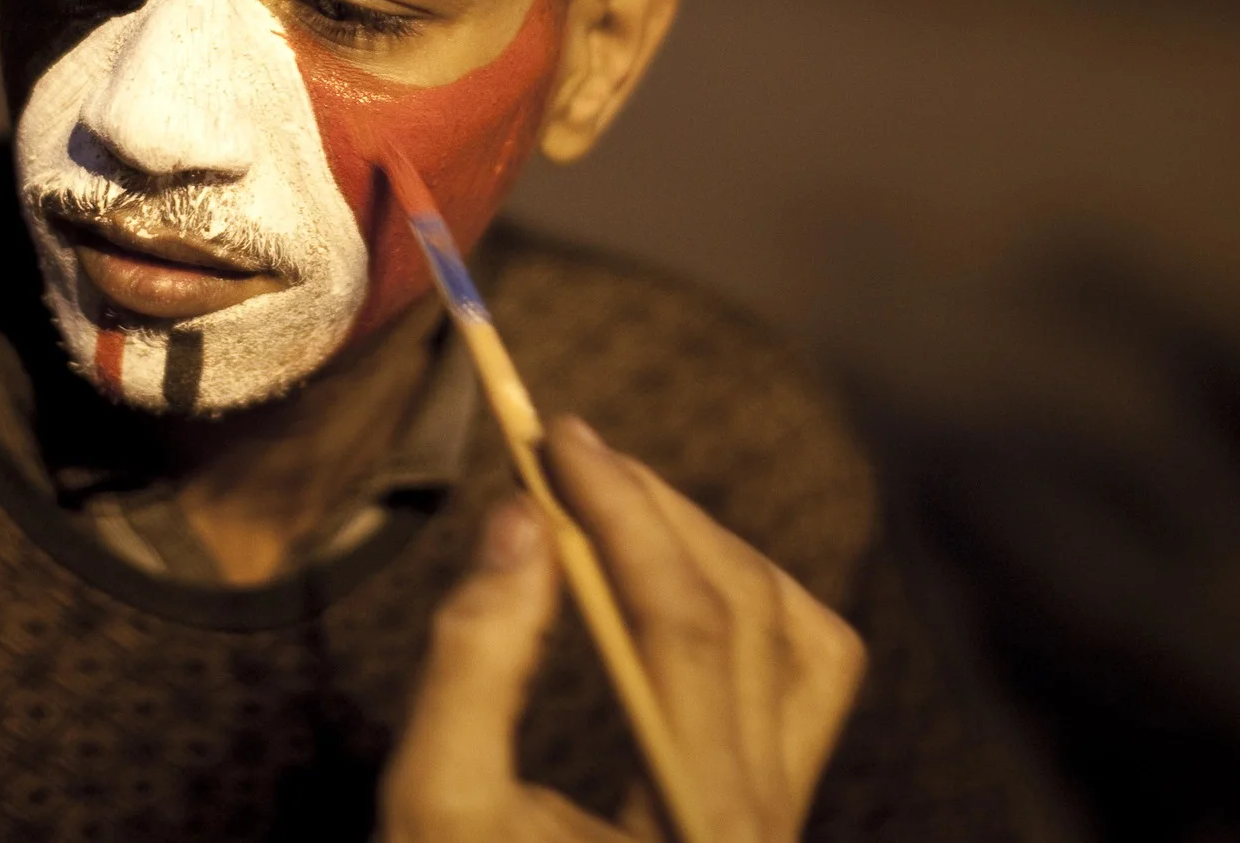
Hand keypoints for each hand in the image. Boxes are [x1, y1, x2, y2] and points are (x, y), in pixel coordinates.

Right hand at [379, 417, 865, 842]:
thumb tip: (520, 521)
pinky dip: (749, 601)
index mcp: (699, 822)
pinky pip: (804, 676)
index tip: (554, 435)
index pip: (686, 622)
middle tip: (569, 447)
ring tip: (616, 499)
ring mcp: (777, 817)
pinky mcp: (766, 808)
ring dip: (711, 547)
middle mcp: (764, 821)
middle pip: (752, 613)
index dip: (623, 511)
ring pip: (801, 636)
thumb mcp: (435, 809)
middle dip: (657, 512)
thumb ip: (475, 664)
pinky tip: (672, 572)